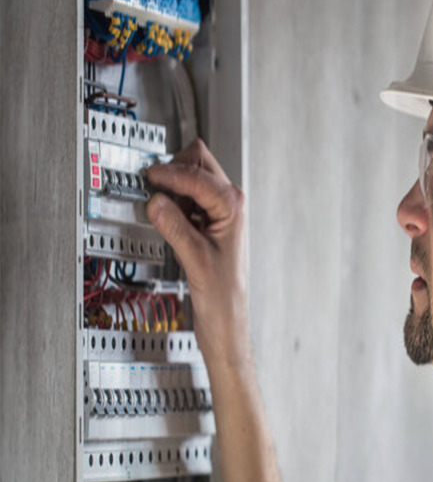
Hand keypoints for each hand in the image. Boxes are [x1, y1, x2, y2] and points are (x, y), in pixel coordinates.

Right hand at [145, 139, 249, 366]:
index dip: (170, 173)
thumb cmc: (221, 294)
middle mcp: (230, 204)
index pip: (197, 175)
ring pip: (191, 178)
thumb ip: (174, 226)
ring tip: (160, 209)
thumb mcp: (194, 257)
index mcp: (233, 206)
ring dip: (172, 187)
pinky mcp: (207, 222)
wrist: (226, 318)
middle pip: (198, 163)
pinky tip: (166, 219)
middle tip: (152, 186)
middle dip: (174, 170)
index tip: (149, 176)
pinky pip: (185, 198)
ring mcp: (219, 212)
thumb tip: (155, 201)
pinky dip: (173, 201)